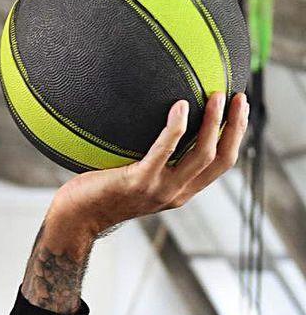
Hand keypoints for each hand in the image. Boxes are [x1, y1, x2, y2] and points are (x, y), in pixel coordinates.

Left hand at [49, 91, 249, 236]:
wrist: (75, 219)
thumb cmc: (99, 192)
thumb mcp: (136, 179)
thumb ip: (152, 161)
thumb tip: (154, 125)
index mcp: (180, 192)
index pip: (221, 166)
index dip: (236, 138)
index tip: (239, 112)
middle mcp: (176, 193)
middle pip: (221, 159)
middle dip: (235, 127)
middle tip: (238, 98)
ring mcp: (159, 189)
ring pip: (202, 154)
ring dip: (213, 123)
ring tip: (216, 96)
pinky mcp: (139, 182)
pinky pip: (164, 151)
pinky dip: (176, 128)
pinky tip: (179, 106)